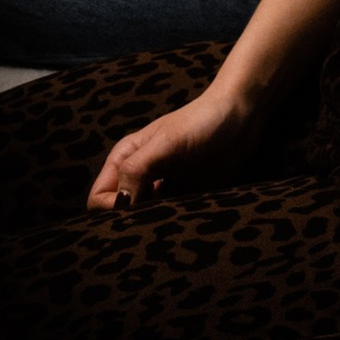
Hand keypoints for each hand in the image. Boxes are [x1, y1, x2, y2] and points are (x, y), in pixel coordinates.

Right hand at [86, 80, 261, 212]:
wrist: (241, 115)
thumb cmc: (202, 121)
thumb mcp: (167, 143)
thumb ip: (137, 169)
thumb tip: (119, 203)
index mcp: (125, 158)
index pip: (98, 198)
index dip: (111, 210)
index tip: (138, 209)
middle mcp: (139, 174)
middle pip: (118, 211)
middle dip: (130, 222)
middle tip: (157, 218)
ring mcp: (161, 185)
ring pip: (142, 217)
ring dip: (152, 223)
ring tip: (173, 217)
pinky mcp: (183, 193)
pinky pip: (167, 215)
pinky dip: (170, 221)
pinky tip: (185, 217)